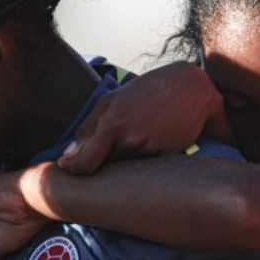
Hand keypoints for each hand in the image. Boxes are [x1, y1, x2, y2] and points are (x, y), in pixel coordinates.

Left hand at [58, 61, 222, 174]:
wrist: (193, 90)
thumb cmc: (147, 92)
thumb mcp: (111, 101)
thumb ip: (88, 129)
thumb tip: (68, 157)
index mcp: (113, 123)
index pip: (85, 163)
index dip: (72, 169)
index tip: (66, 166)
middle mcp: (131, 140)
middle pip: (104, 166)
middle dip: (101, 159)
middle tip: (111, 142)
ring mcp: (150, 151)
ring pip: (124, 167)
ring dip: (123, 158)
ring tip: (136, 134)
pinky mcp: (167, 158)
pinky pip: (145, 168)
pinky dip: (142, 160)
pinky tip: (151, 140)